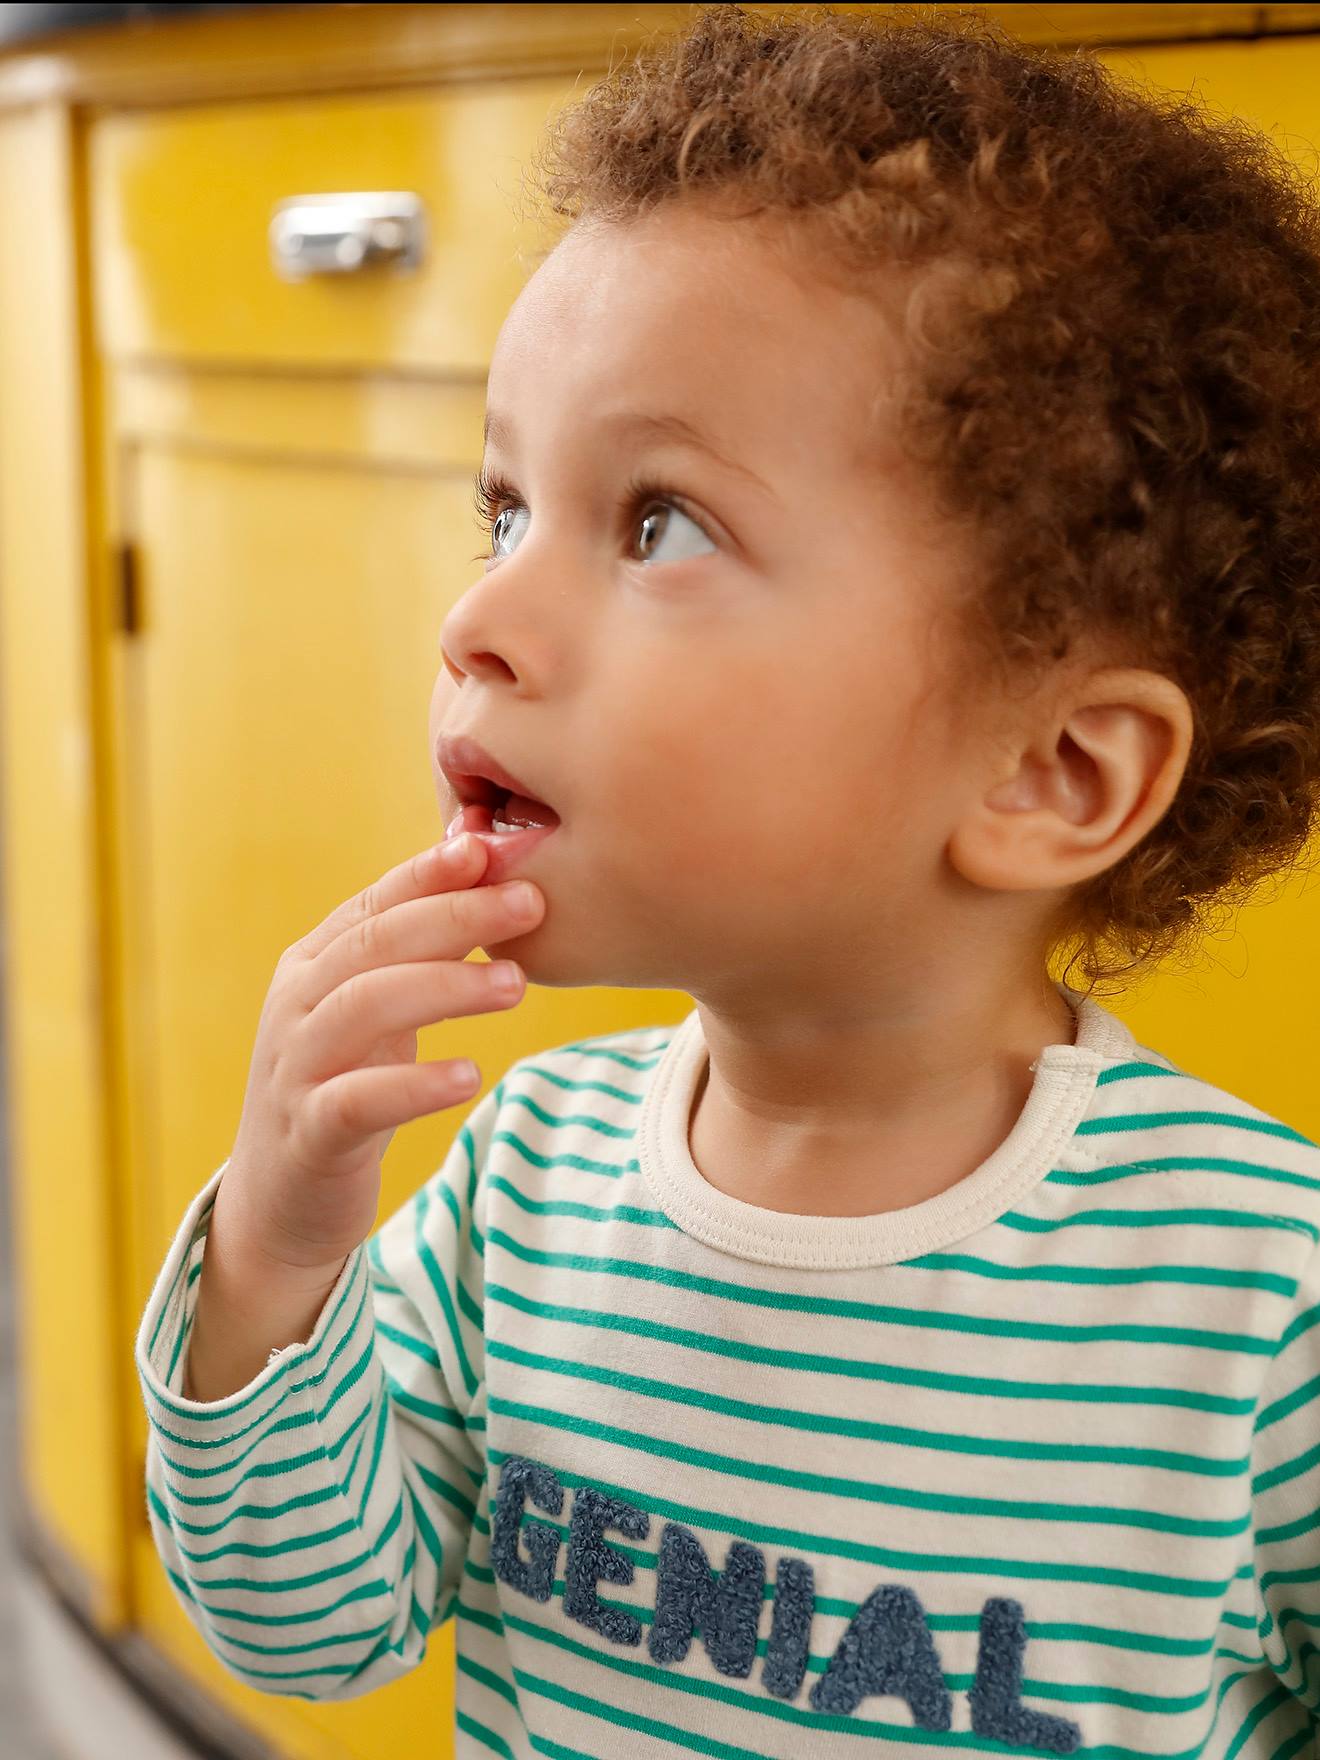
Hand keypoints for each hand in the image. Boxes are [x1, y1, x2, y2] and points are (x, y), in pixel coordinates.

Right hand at [215, 833, 543, 1282]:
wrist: (280, 1201)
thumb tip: (485, 875)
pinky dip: (414, 1084)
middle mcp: (295, 1006)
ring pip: (364, 1008)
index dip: (428, 873)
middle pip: (373, 944)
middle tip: (530, 901)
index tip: (490, 847)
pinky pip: (358, 1100)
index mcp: (312, 966)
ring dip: (444, 987)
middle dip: (453, 916)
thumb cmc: (347, 1086)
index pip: (373, 903)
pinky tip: (469, 1074)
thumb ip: (414, 952)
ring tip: (516, 982)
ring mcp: (295, 1069)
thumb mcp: (375, 1011)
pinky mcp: (308, 1135)